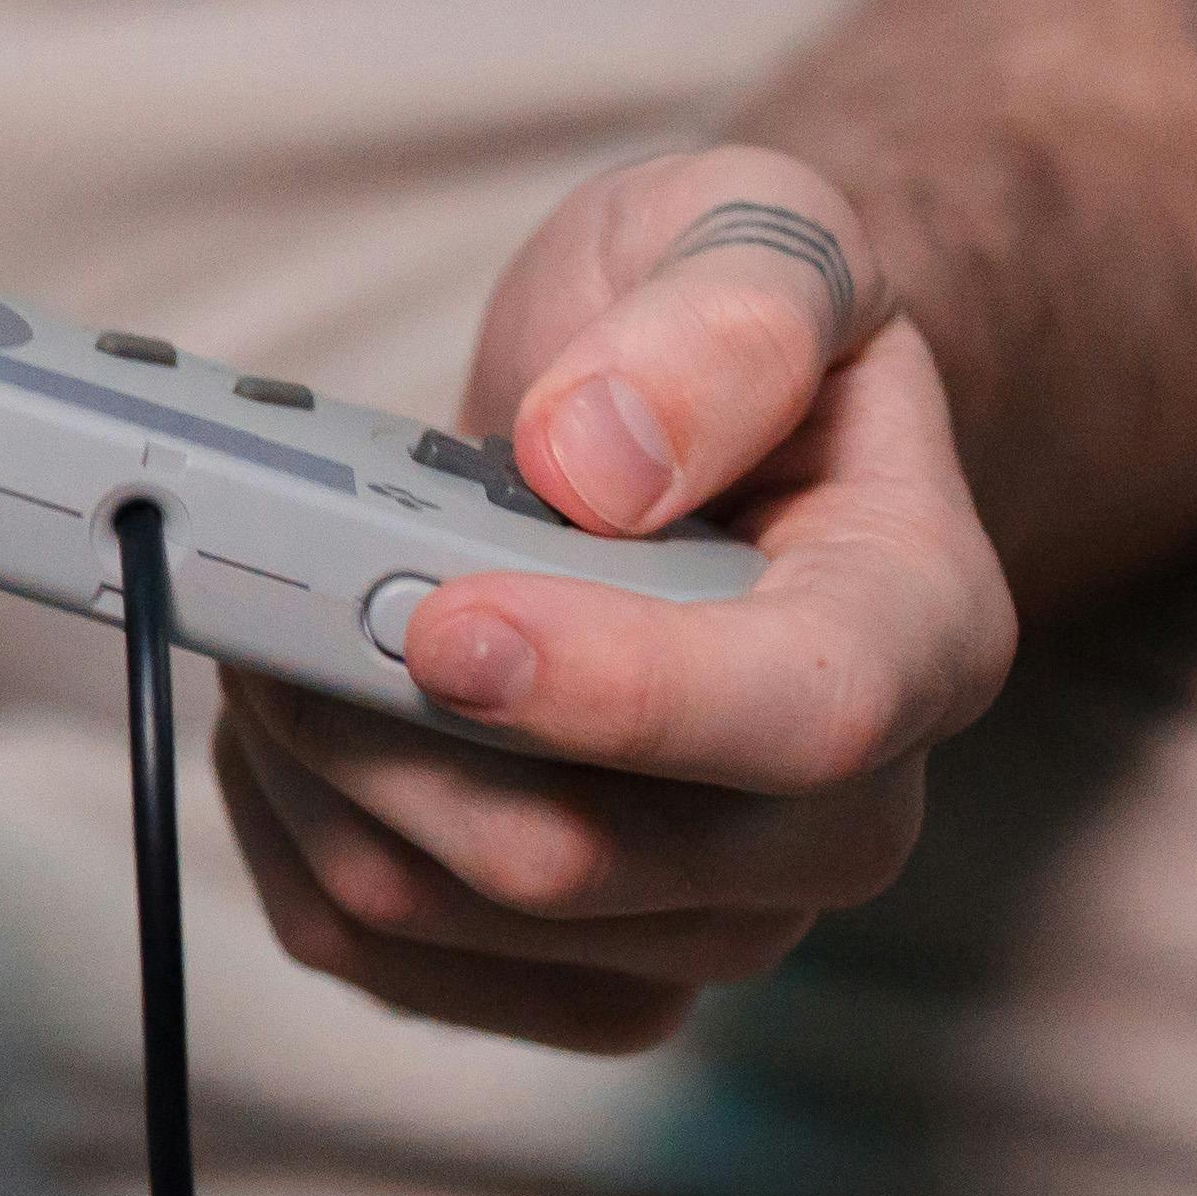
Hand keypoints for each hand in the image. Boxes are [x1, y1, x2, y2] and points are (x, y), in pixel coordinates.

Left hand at [210, 148, 1017, 1052]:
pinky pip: (390, 961)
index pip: (799, 715)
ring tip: (277, 627)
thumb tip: (593, 463)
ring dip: (312, 773)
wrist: (688, 415)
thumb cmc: (727, 322)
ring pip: (451, 917)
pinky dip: (291, 840)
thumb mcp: (758, 233)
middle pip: (585, 860)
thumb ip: (720, 320)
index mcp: (919, 628)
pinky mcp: (583, 962)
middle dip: (384, 726)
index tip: (440, 622)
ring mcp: (714, 909)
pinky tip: (292, 724)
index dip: (609, 690)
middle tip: (277, 586)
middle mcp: (841, 811)